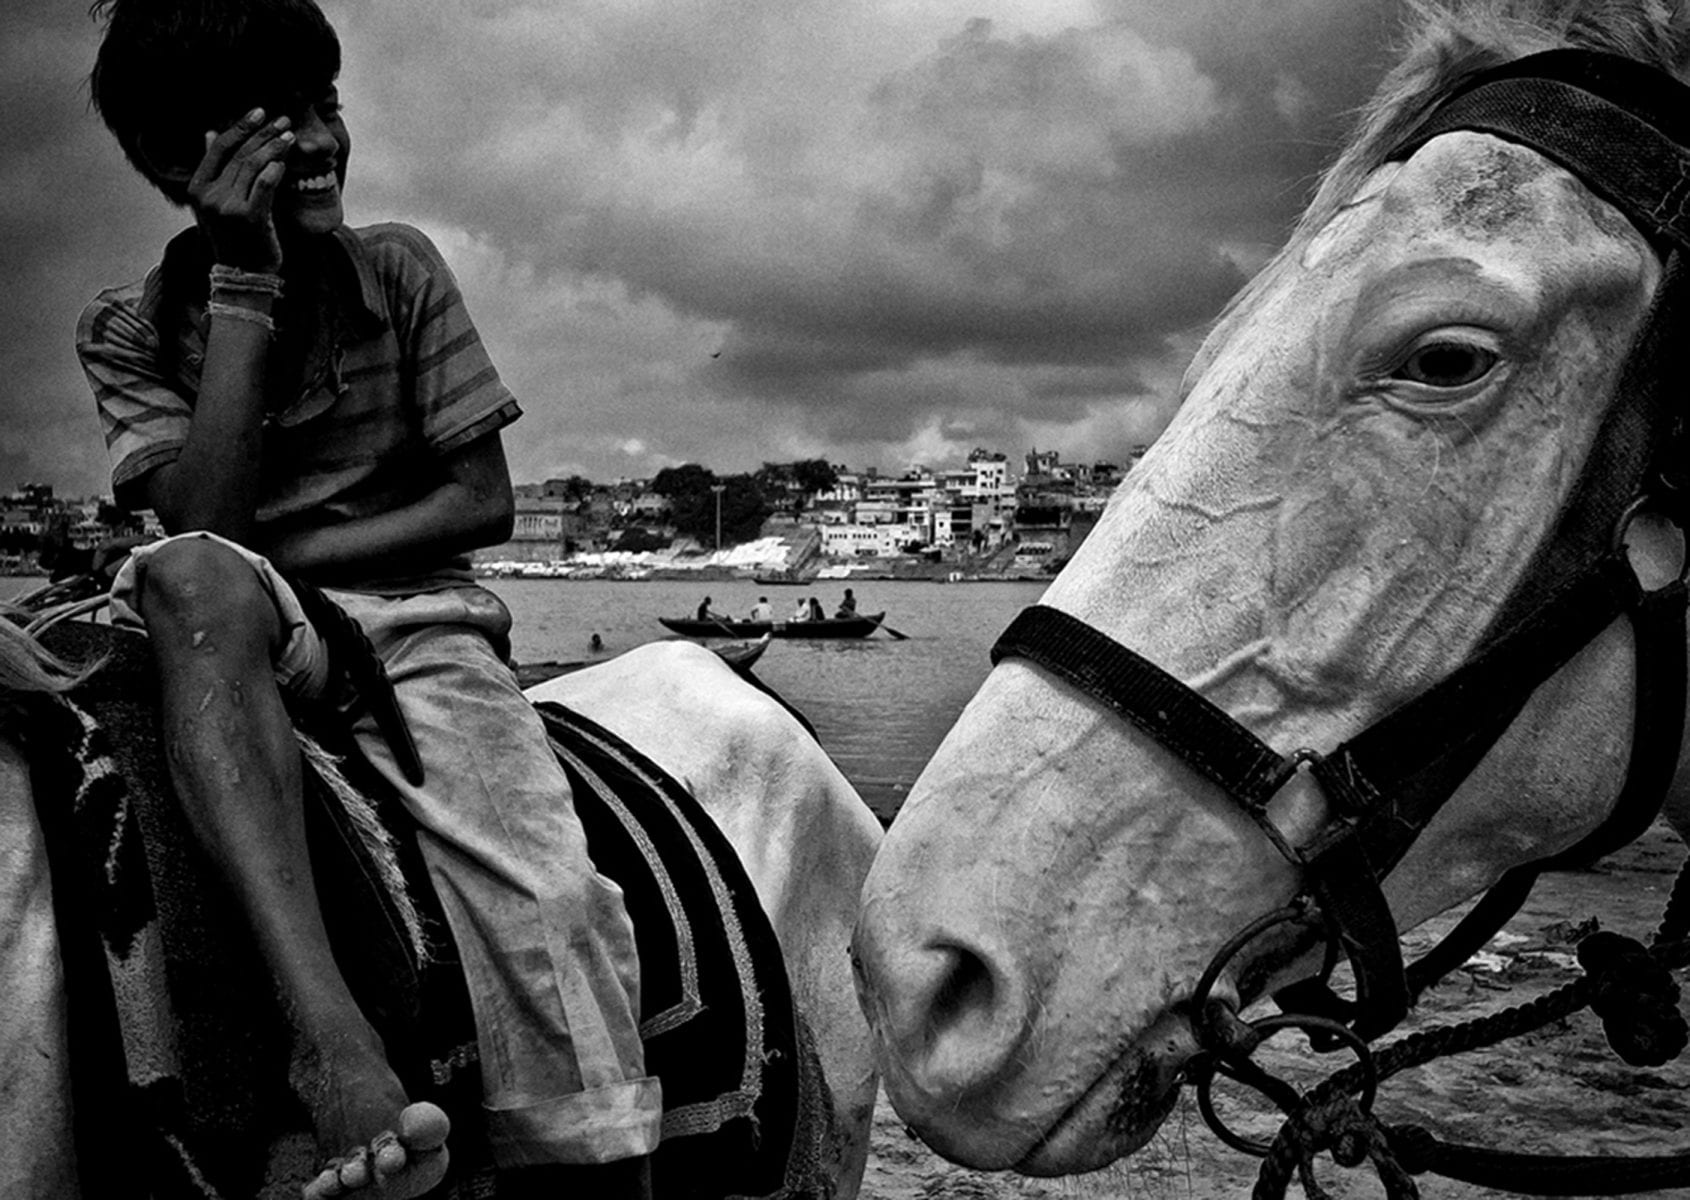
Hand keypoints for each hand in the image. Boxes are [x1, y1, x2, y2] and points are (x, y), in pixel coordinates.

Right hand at [188, 107, 293, 271]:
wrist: (243, 274)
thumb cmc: (233, 235)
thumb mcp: (213, 201)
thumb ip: (212, 167)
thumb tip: (208, 133)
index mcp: (197, 188)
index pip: (219, 148)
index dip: (240, 126)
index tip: (259, 112)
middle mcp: (209, 196)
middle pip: (240, 154)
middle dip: (264, 133)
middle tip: (283, 120)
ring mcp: (228, 207)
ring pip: (254, 167)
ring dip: (274, 148)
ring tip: (289, 136)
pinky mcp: (250, 218)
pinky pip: (265, 185)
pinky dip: (276, 169)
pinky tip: (286, 160)